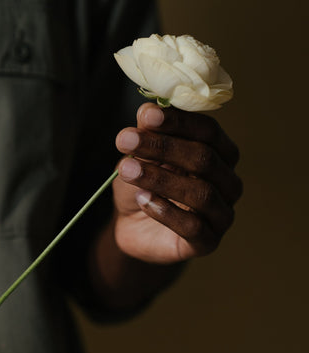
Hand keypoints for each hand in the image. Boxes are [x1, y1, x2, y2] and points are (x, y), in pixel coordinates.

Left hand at [114, 103, 241, 263]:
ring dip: (159, 178)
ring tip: (126, 170)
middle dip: (162, 147)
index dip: (178, 122)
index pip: (208, 131)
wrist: (133, 225)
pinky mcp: (208, 242)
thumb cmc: (144, 182)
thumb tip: (148, 110)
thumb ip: (149, 133)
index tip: (145, 115)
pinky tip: (142, 200)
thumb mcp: (141, 154)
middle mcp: (228, 181)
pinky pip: (194, 226)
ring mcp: (222, 214)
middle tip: (124, 139)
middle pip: (205, 159)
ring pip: (200, 193)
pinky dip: (165, 211)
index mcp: (220, 152)